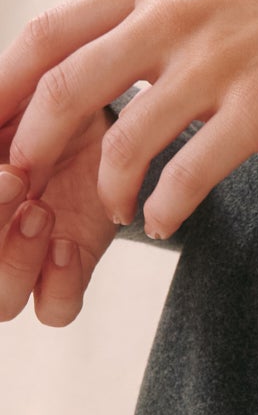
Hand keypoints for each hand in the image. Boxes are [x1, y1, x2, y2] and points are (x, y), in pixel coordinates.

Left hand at [0, 0, 257, 253]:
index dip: (6, 85)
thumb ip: (147, 12)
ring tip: (118, 210)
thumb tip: (95, 52)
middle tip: (29, 178)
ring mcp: (215, 65)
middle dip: (35, 143)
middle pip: (69, 86)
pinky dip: (168, 206)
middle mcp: (171, 20)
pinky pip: (193, 170)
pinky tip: (165, 222)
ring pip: (126, 138)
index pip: (48, 33)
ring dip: (109, 188)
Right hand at [0, 106, 117, 324]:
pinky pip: (56, 310)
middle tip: (15, 180)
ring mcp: (23, 259)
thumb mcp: (0, 108)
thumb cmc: (26, 104)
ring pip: (1, 305)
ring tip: (40, 211)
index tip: (4, 173)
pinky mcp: (69, 269)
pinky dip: (58, 285)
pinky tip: (66, 245)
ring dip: (15, 261)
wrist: (91, 109)